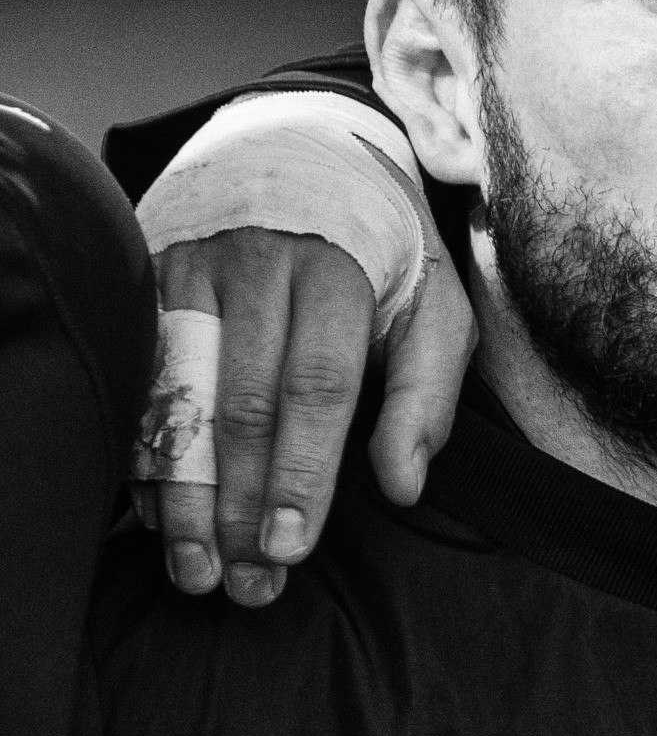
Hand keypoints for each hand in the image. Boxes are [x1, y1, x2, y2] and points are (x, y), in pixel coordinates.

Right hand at [140, 227, 474, 603]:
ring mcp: (190, 273)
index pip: (317, 386)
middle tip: (251, 582)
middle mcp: (256, 267)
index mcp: (337, 270)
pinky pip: (140, 383)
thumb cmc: (386, 251)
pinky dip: (147, 457)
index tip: (292, 547)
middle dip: (243, 504)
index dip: (303, 473)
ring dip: (184, 496)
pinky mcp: (146, 283)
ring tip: (199, 570)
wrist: (309, 152)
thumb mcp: (437, 306)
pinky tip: (160, 517)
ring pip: (178, 402)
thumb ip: (428, 395)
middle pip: (241, 405)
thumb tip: (403, 485)